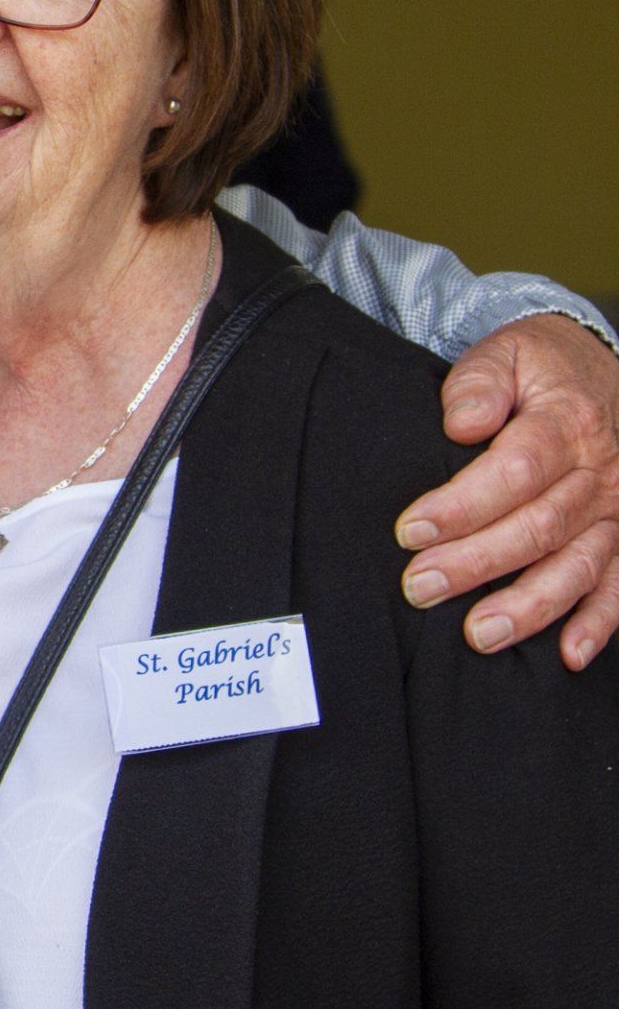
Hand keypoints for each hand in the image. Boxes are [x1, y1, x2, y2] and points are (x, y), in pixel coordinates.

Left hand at [394, 315, 618, 667]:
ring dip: (528, 606)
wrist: (597, 367)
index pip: (515, 471)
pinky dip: (600, 623)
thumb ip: (479, 383)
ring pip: (575, 566)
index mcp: (567, 424)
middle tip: (420, 587)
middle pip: (538, 527)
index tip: (411, 530)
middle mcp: (600, 474)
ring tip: (478, 634)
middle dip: (475, 563)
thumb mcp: (506, 353)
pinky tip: (570, 655)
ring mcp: (618, 511)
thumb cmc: (538, 366)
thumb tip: (461, 424)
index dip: (462, 505)